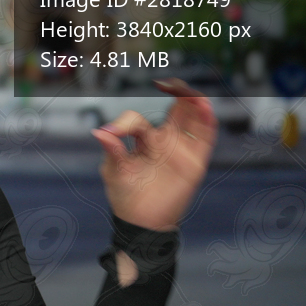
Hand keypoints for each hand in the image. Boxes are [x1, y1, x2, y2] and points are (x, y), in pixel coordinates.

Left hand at [90, 78, 217, 230]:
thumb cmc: (127, 195)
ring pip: (192, 120)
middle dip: (176, 93)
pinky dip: (206, 122)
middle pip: (175, 110)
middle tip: (170, 83)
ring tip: (191, 93)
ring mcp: (181, 150)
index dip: (127, 122)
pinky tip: (204, 109)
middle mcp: (165, 141)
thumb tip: (99, 132)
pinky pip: (204, 138)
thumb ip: (113, 150)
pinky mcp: (194, 162)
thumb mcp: (115, 171)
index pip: (138, 120)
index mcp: (143, 140)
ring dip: (194, 104)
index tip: (114, 133)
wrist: (141, 222)